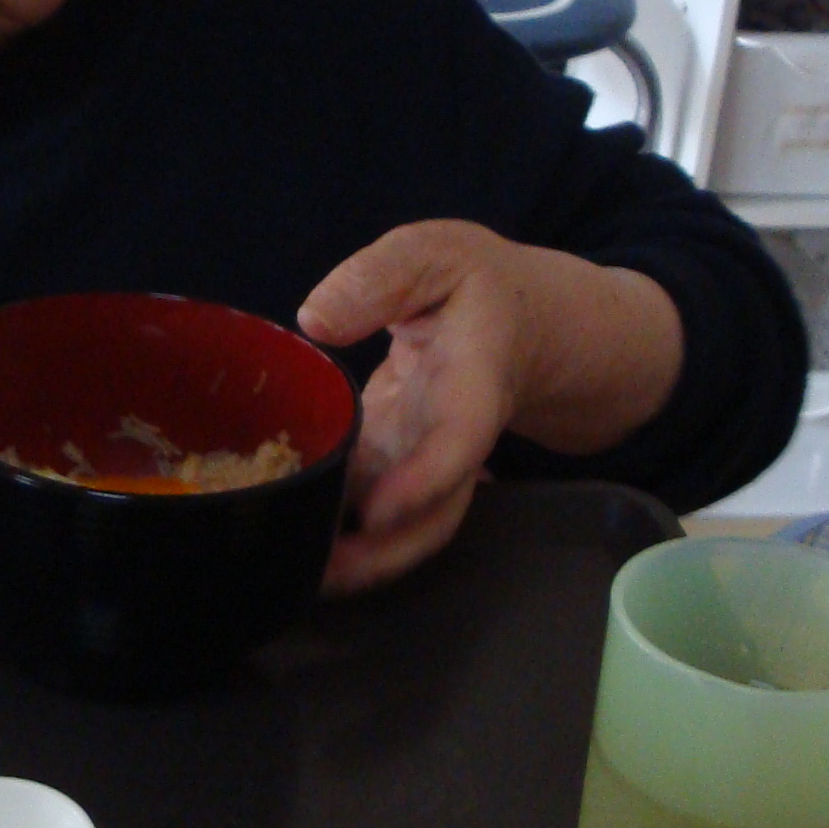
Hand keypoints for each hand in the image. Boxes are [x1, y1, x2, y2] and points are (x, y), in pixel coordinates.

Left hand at [298, 224, 686, 594]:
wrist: (529, 320)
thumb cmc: (482, 284)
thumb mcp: (439, 253)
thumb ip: (384, 276)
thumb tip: (316, 318)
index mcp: (473, 380)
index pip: (459, 441)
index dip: (424, 482)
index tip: (377, 514)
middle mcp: (454, 435)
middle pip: (435, 512)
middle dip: (385, 552)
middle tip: (320, 574)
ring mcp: (428, 456)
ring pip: (410, 525)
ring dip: (363, 558)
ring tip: (300, 572)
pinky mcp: (402, 462)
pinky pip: (380, 505)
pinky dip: (345, 528)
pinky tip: (299, 539)